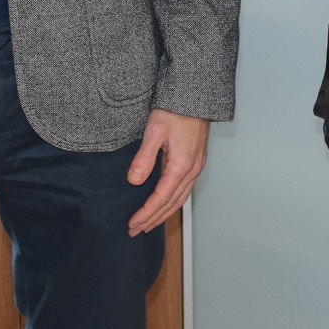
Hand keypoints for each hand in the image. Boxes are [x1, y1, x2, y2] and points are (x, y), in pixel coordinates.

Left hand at [126, 110, 208, 236]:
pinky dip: (172, 202)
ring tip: (148, 224)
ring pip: (180, 199)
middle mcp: (192, 170)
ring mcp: (196, 166)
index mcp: (181, 165)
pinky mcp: (196, 162)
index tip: (132, 223)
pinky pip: (184, 190)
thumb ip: (144, 158)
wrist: (194, 97)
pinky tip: (164, 204)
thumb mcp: (154, 131)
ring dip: (164, 214)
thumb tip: (134, 181)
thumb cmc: (175, 110)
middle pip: (172, 203)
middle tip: (136, 231)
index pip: (161, 198)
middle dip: (153, 219)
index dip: (146, 213)